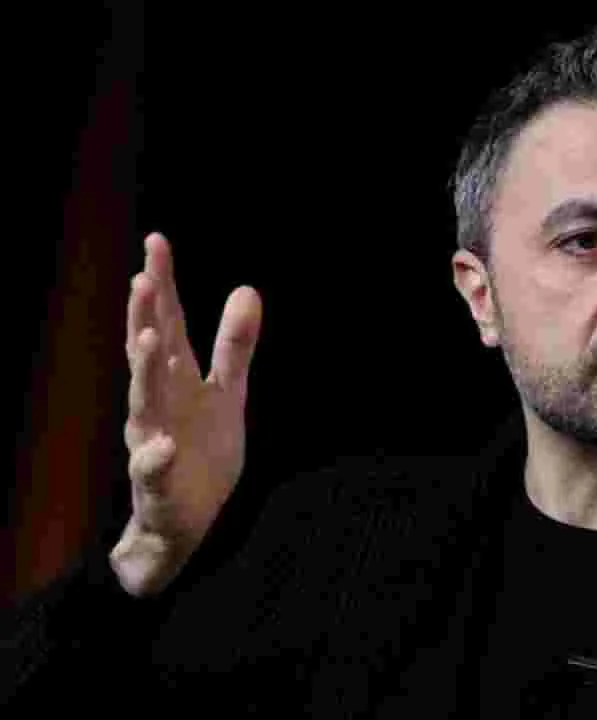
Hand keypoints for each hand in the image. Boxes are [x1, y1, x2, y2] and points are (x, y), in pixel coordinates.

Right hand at [110, 232, 262, 596]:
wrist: (185, 523)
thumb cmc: (201, 449)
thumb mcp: (227, 393)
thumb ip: (234, 345)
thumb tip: (247, 288)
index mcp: (176, 380)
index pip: (168, 324)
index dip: (164, 285)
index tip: (156, 242)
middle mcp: (157, 405)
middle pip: (149, 355)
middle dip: (145, 318)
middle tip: (143, 279)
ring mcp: (152, 443)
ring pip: (143, 405)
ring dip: (144, 373)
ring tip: (148, 340)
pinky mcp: (158, 485)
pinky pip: (153, 470)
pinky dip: (154, 456)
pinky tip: (161, 444)